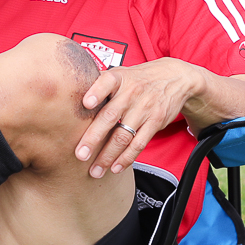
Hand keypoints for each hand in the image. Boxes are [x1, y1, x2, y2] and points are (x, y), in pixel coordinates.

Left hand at [73, 58, 204, 177]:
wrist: (174, 78)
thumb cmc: (137, 79)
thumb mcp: (120, 73)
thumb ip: (98, 84)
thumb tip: (70, 95)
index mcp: (118, 78)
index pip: (106, 82)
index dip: (96, 92)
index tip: (86, 103)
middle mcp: (131, 93)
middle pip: (110, 116)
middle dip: (94, 137)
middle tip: (80, 155)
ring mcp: (144, 109)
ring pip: (124, 135)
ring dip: (108, 155)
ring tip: (95, 170)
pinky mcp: (155, 122)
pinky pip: (139, 143)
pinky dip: (127, 157)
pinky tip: (115, 168)